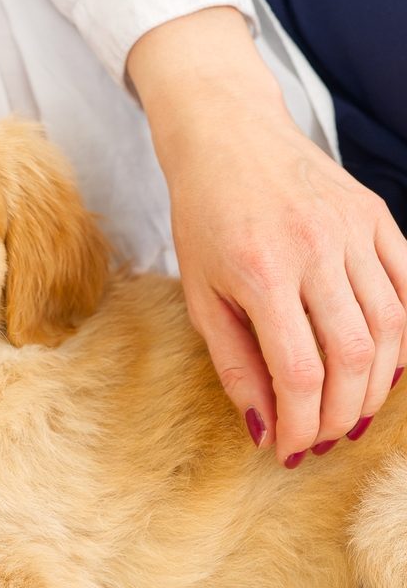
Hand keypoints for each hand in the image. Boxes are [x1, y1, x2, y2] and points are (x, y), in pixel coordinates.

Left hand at [128, 7, 406, 463]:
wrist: (228, 138)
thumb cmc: (203, 218)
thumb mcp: (200, 293)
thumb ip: (233, 362)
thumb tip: (262, 424)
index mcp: (261, 272)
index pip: (298, 371)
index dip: (300, 422)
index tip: (290, 449)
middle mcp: (316, 250)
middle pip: (352, 356)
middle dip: (341, 413)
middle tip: (324, 437)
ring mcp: (355, 230)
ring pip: (391, 328)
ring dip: (377, 384)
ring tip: (351, 411)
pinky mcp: (377, 217)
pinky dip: (402, 335)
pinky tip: (382, 364)